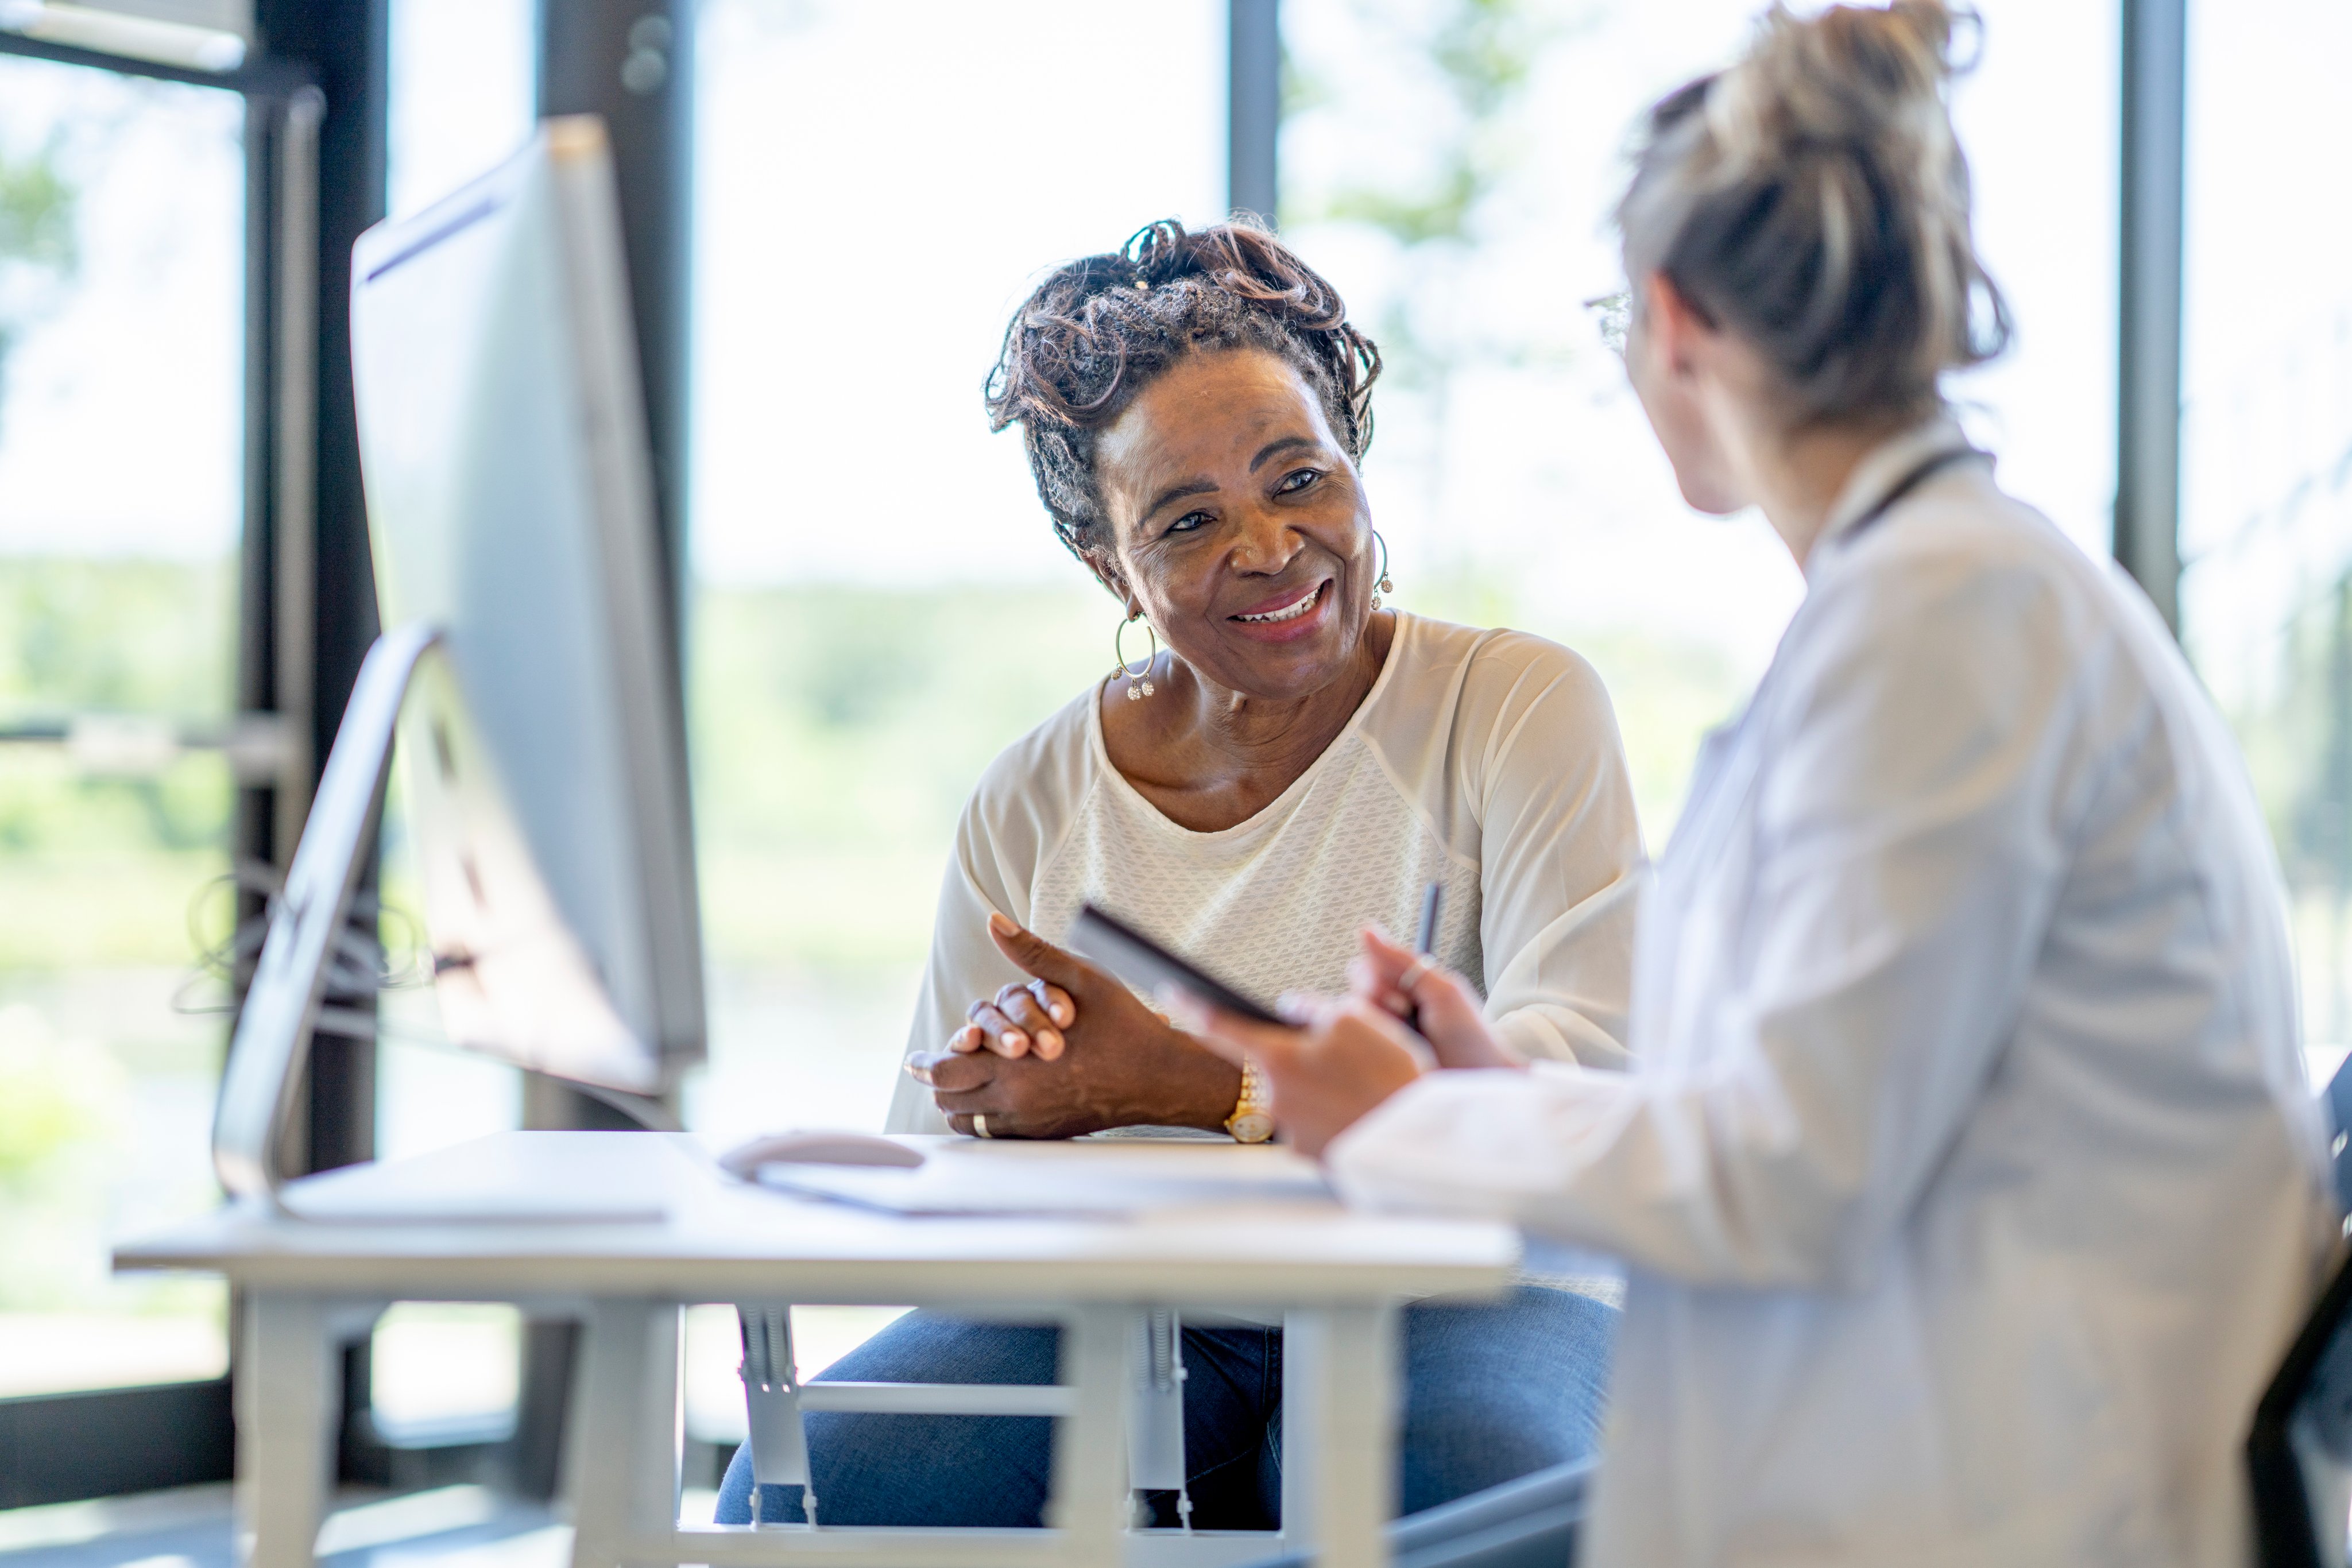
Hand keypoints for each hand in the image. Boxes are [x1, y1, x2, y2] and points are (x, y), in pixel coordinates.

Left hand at [905, 913, 1242, 1138]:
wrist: (1162, 1077)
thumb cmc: (1125, 1025)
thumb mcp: (1080, 978)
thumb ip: (1031, 952)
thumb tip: (994, 921)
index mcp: (1017, 1064)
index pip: (946, 1071)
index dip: (924, 1064)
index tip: (914, 1058)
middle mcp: (1017, 1100)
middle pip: (948, 1100)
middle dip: (937, 1080)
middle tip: (930, 1065)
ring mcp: (1031, 1122)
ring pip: (968, 1121)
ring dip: (959, 1099)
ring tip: (960, 1077)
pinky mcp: (1045, 1132)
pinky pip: (994, 1133)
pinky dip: (983, 1115)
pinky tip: (992, 1094)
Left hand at [1165, 990, 1426, 1159]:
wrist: (1416, 1140)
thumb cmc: (1388, 1077)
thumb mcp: (1355, 1019)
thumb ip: (1313, 1008)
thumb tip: (1292, 1009)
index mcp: (1277, 1059)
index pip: (1220, 1027)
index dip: (1193, 1006)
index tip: (1171, 992)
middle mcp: (1274, 1098)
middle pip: (1273, 1060)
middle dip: (1298, 1051)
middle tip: (1346, 1055)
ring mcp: (1290, 1130)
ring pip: (1297, 1090)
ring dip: (1320, 1082)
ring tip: (1364, 1083)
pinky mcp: (1311, 1152)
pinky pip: (1315, 1117)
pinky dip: (1333, 1108)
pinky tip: (1363, 1106)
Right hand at [1348, 927, 1523, 1070]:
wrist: (1480, 1084)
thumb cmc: (1469, 1036)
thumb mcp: (1442, 991)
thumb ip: (1404, 961)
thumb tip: (1366, 928)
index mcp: (1403, 988)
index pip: (1365, 968)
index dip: (1377, 980)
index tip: (1405, 998)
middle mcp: (1386, 1011)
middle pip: (1353, 991)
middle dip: (1376, 1003)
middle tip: (1405, 1017)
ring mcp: (1379, 1038)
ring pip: (1348, 1019)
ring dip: (1375, 1028)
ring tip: (1403, 1043)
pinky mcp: (1372, 1064)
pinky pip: (1349, 1048)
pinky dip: (1366, 1048)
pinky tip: (1389, 1058)